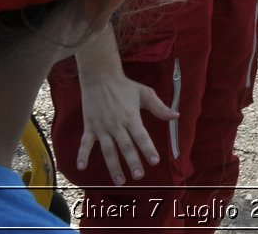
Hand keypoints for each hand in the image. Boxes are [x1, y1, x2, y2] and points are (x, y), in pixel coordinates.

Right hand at [75, 67, 176, 184]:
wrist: (100, 77)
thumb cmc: (125, 86)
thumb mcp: (145, 93)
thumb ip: (159, 107)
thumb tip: (176, 116)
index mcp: (131, 117)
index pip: (141, 136)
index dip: (148, 149)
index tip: (154, 161)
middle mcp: (117, 125)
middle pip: (126, 146)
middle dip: (132, 162)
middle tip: (139, 177)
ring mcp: (102, 127)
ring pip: (108, 150)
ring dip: (113, 166)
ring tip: (120, 181)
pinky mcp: (90, 127)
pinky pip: (85, 143)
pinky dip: (82, 155)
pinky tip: (81, 168)